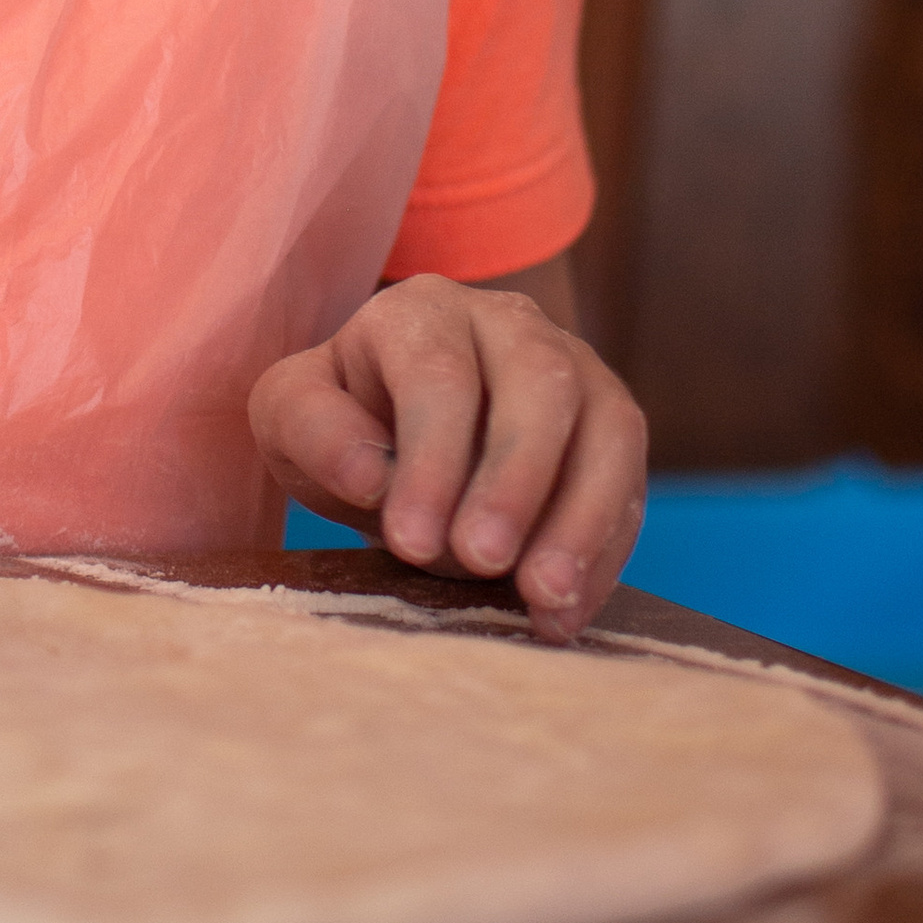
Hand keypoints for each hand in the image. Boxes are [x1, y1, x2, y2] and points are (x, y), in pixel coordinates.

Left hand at [248, 270, 644, 640]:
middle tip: (482, 562)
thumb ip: (314, 431)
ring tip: (545, 598)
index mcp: (422, 312)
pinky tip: (563, 611)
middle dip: (515, 482)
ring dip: (583, 520)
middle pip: (539, 387)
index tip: (409, 542)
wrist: (397, 424)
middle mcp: (510, 324)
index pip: (439, 375)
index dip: (431, 459)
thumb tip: (368, 474)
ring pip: (608, 429)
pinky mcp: (612, 426)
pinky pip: (630, 484)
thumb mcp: (292, 417)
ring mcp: (576, 368)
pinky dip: (604, 552)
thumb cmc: (342, 417)